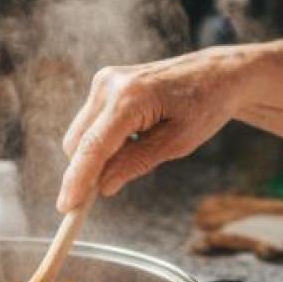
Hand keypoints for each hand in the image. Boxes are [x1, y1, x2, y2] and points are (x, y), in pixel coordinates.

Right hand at [56, 47, 253, 211]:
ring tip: (138, 152)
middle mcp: (109, 84)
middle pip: (77, 143)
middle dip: (85, 171)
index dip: (77, 180)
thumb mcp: (177, 143)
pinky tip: (133, 139)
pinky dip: (102, 141)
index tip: (67, 208)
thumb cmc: (205, 105)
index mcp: (130, 97)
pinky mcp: (104, 84)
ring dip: (95, 156)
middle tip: (106, 193)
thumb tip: (103, 187)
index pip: (93, 146)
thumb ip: (136, 163)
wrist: (215, 73)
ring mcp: (104, 81)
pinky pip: (90, 124)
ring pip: (80, 135)